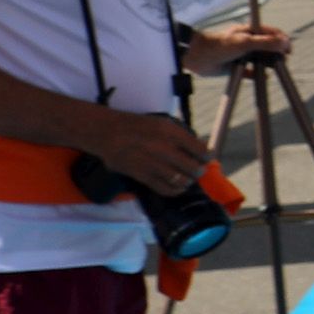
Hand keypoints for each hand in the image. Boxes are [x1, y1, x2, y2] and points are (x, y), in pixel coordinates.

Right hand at [88, 106, 214, 196]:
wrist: (107, 133)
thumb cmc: (137, 126)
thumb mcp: (162, 123)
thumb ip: (180, 136)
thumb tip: (198, 150)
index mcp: (171, 132)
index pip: (200, 150)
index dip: (206, 157)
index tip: (206, 159)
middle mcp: (164, 148)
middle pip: (193, 168)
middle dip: (198, 171)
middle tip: (197, 171)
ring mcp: (153, 163)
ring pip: (181, 180)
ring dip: (187, 181)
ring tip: (187, 179)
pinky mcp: (142, 175)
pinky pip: (165, 188)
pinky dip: (175, 190)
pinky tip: (178, 188)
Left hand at [188, 22, 291, 73]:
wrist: (197, 57)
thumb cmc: (219, 45)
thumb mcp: (245, 42)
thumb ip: (266, 43)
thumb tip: (285, 42)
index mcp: (251, 32)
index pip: (272, 34)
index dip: (282, 41)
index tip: (288, 50)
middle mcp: (248, 43)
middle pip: (269, 48)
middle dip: (277, 54)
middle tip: (282, 61)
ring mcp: (243, 55)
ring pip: (262, 61)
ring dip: (268, 65)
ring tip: (273, 69)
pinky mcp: (237, 67)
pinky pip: (252, 73)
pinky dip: (258, 76)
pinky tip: (262, 77)